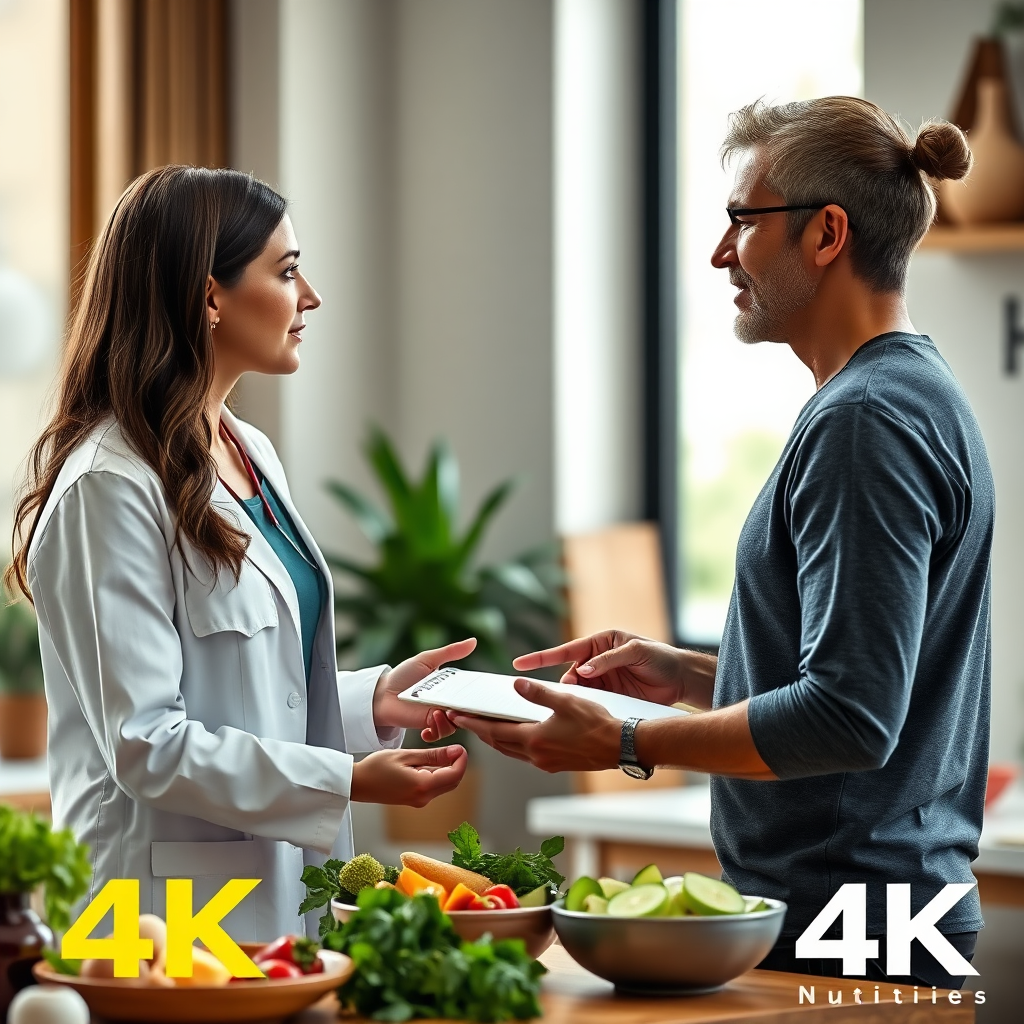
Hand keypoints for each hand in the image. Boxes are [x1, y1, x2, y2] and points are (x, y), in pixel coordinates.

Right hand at [351, 744, 468, 805]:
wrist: (358, 784)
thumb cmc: (376, 768)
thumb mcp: (406, 755)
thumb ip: (433, 755)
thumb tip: (455, 752)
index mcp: (422, 786)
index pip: (455, 775)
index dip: (462, 760)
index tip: (461, 747)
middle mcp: (423, 797)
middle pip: (453, 782)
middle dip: (457, 765)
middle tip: (452, 748)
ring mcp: (419, 801)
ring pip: (445, 785)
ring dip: (447, 769)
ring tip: (438, 753)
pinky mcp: (415, 800)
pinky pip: (434, 787)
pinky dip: (437, 775)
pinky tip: (427, 763)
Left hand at [373, 637, 476, 740]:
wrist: (382, 692)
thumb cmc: (403, 675)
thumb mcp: (428, 659)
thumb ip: (451, 651)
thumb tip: (474, 641)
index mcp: (450, 685)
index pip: (470, 692)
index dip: (477, 694)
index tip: (481, 693)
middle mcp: (447, 701)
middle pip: (467, 710)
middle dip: (469, 711)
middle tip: (463, 706)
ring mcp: (438, 714)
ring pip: (456, 723)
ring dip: (450, 720)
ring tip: (438, 711)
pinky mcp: (428, 725)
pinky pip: (440, 732)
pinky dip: (437, 730)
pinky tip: (427, 726)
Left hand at [450, 679, 620, 772]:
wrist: (620, 747)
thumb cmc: (596, 724)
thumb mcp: (566, 701)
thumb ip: (538, 693)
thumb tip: (516, 684)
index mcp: (534, 739)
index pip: (494, 731)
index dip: (473, 724)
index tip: (457, 717)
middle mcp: (536, 755)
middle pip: (498, 744)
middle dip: (481, 733)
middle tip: (466, 721)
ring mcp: (546, 763)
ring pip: (511, 752)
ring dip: (497, 740)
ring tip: (486, 727)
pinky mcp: (555, 765)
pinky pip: (526, 756)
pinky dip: (514, 745)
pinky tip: (518, 736)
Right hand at [513, 630, 693, 705]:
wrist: (680, 678)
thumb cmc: (659, 657)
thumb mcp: (635, 652)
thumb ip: (608, 660)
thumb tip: (583, 670)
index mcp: (599, 643)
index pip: (565, 650)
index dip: (540, 658)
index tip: (519, 664)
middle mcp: (596, 661)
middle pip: (568, 674)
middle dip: (561, 685)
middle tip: (557, 695)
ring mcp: (601, 679)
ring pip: (576, 691)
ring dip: (572, 699)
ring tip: (570, 709)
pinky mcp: (609, 695)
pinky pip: (589, 701)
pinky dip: (583, 707)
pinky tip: (581, 715)